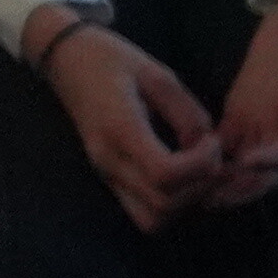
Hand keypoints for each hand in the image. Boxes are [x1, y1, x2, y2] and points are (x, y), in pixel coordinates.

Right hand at [36, 16, 221, 230]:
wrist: (65, 60)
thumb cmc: (109, 58)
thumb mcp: (157, 74)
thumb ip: (187, 114)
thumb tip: (208, 148)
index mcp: (118, 128)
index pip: (164, 174)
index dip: (201, 165)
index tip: (213, 140)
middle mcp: (108, 159)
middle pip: (162, 205)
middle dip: (200, 187)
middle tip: (212, 158)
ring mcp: (104, 172)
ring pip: (152, 219)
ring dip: (185, 202)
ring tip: (199, 171)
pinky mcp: (108, 177)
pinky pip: (144, 211)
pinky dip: (170, 205)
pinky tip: (182, 177)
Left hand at [209, 0, 277, 202]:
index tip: (250, 162)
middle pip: (272, 168)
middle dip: (246, 185)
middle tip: (213, 197)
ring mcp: (264, 121)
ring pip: (247, 164)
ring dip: (226, 182)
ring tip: (194, 194)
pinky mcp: (244, 114)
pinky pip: (229, 144)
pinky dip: (211, 159)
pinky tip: (185, 168)